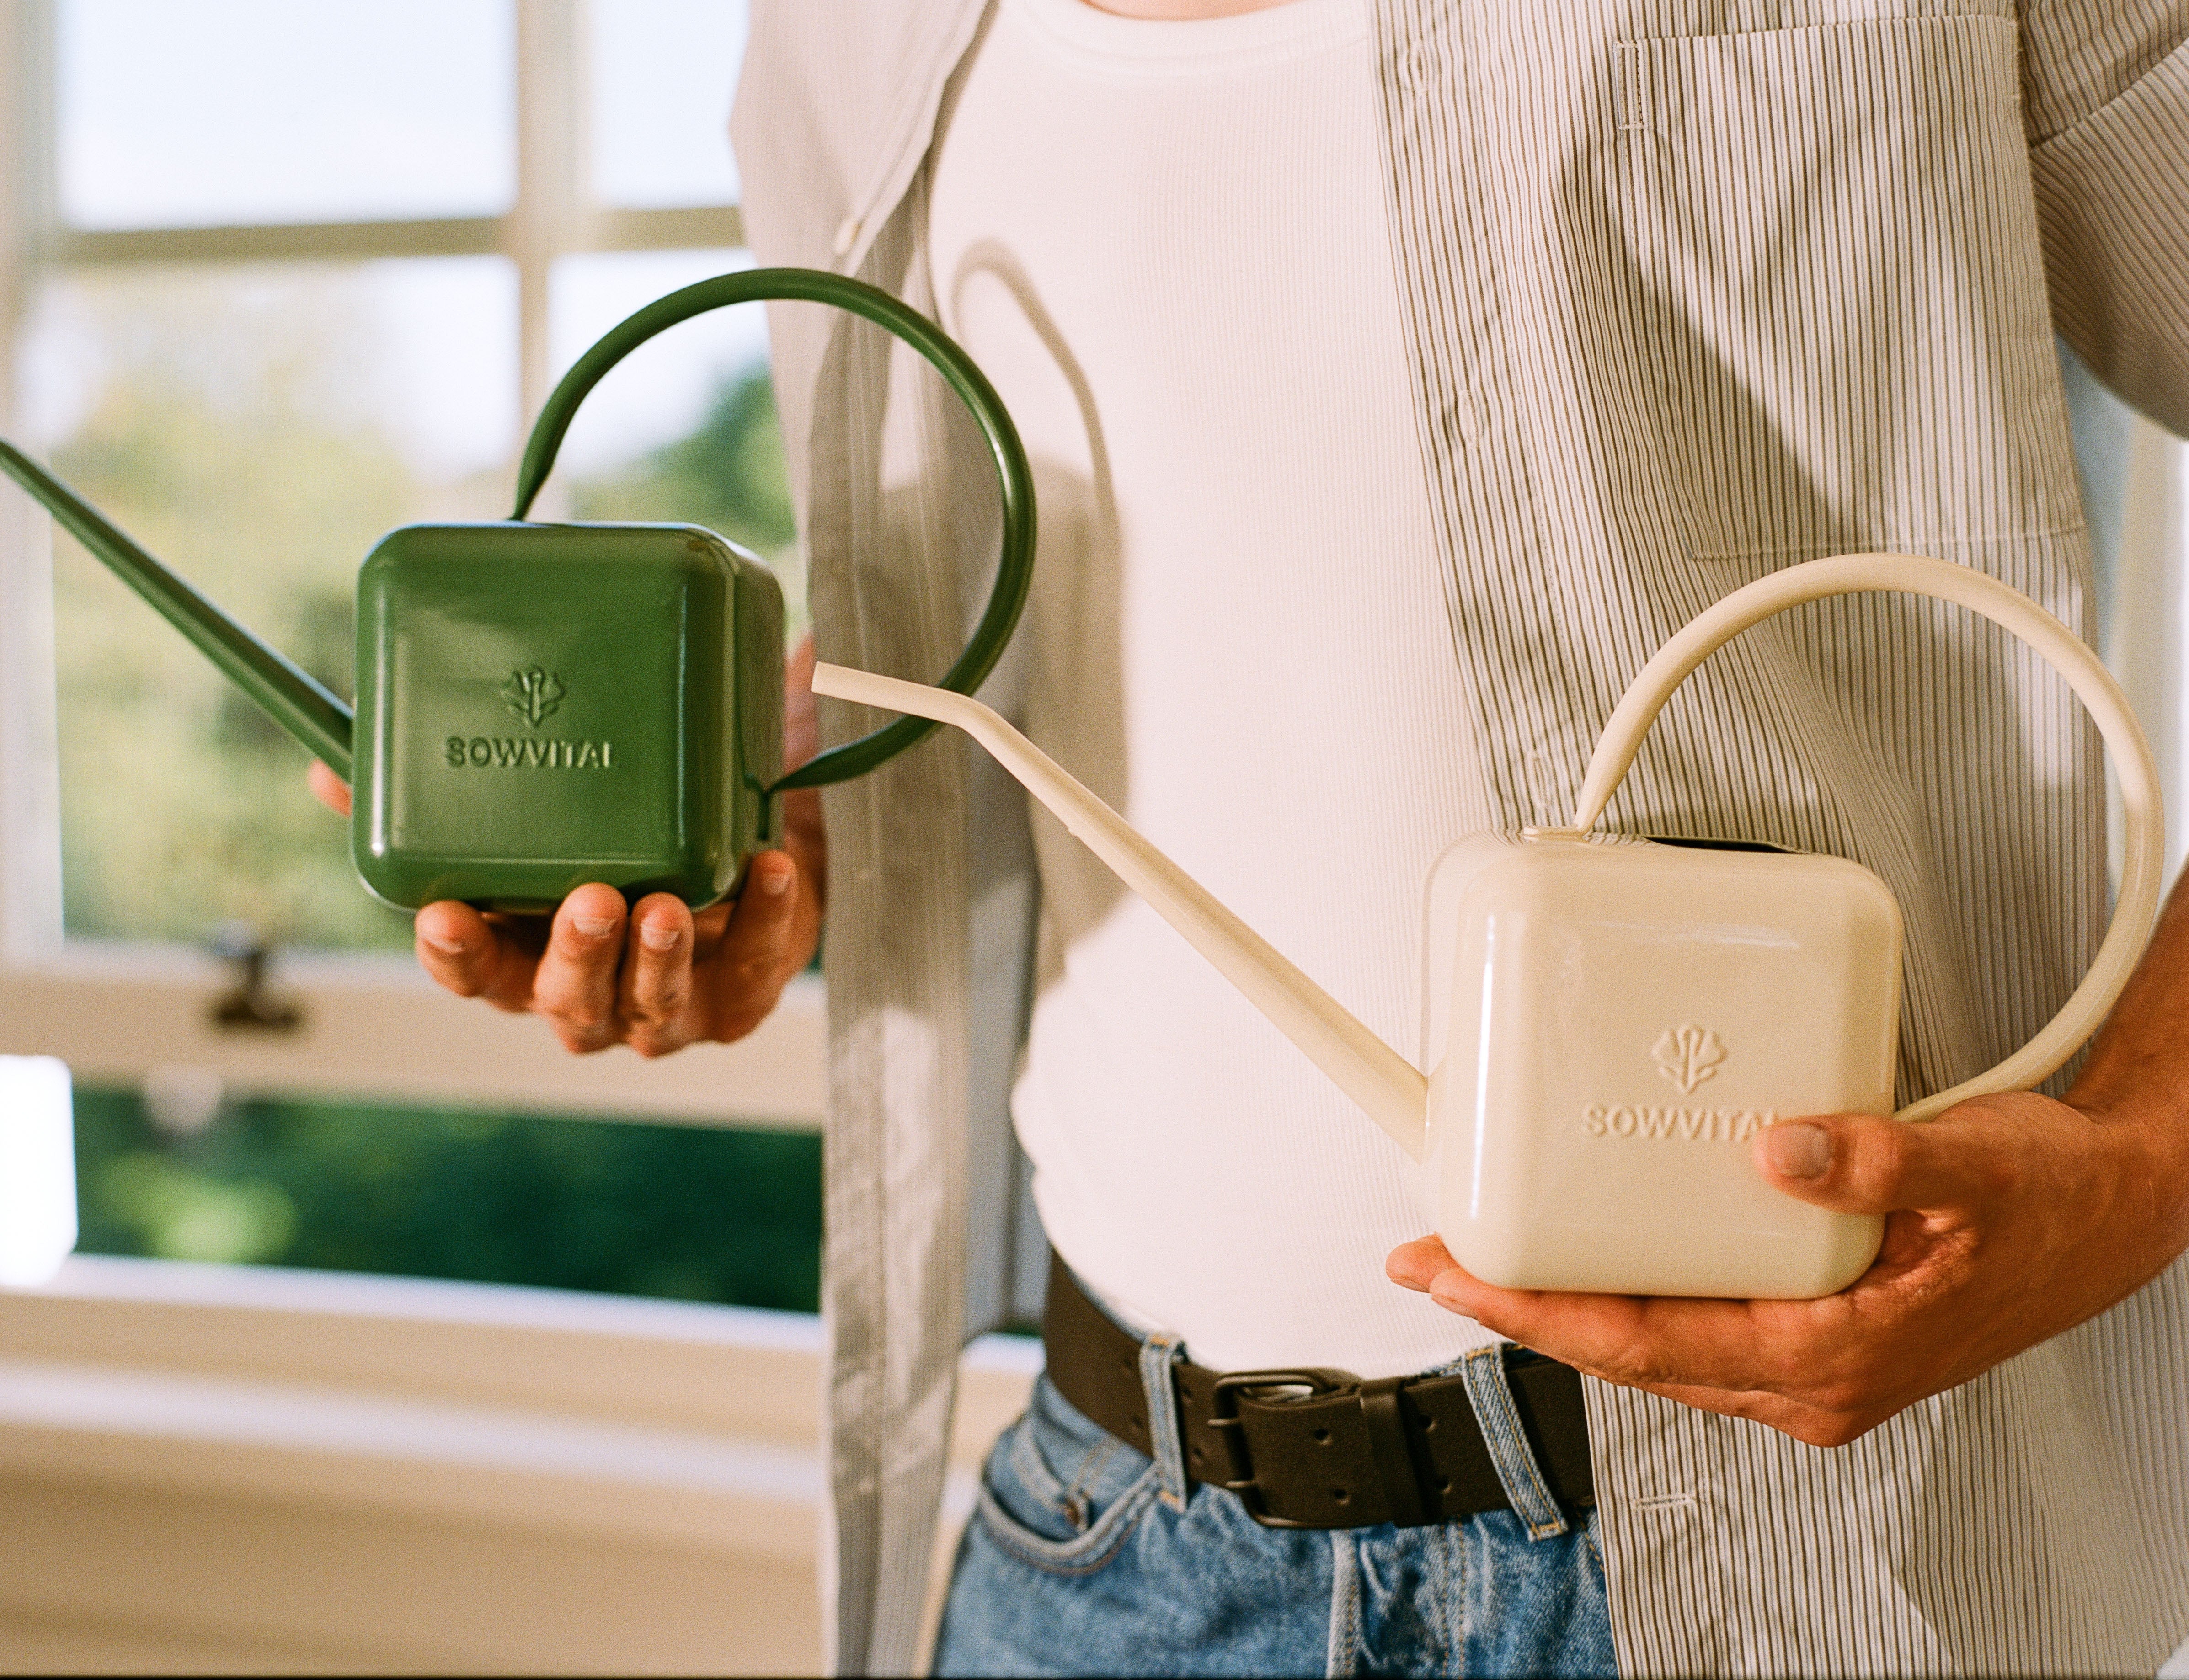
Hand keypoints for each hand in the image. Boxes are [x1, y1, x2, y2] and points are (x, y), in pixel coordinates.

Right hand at [307, 637, 827, 1056]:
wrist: (753, 840)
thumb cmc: (631, 831)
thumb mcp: (549, 807)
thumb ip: (452, 792)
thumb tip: (328, 767)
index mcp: (527, 955)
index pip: (473, 974)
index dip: (456, 955)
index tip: (443, 915)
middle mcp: (592, 997)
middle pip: (566, 1001)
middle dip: (575, 955)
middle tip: (589, 902)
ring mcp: (670, 1006)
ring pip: (653, 1004)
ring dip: (657, 957)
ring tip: (663, 907)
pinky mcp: (746, 991)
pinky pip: (757, 965)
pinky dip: (766, 919)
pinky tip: (768, 871)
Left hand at [1387, 1091, 2188, 1445]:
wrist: (2110, 1211)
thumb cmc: (2052, 1201)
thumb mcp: (1973, 1171)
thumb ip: (1874, 1160)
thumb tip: (1777, 1149)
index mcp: (1835, 1355)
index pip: (1648, 1342)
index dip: (1537, 1311)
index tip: (1455, 1277)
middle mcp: (1810, 1377)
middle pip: (1631, 1351)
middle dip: (1525, 1310)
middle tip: (1435, 1263)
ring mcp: (1808, 1360)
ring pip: (1656, 1341)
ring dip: (1570, 1301)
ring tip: (1489, 1256)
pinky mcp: (1811, 1327)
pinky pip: (1694, 1316)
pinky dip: (1631, 1285)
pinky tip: (1594, 1247)